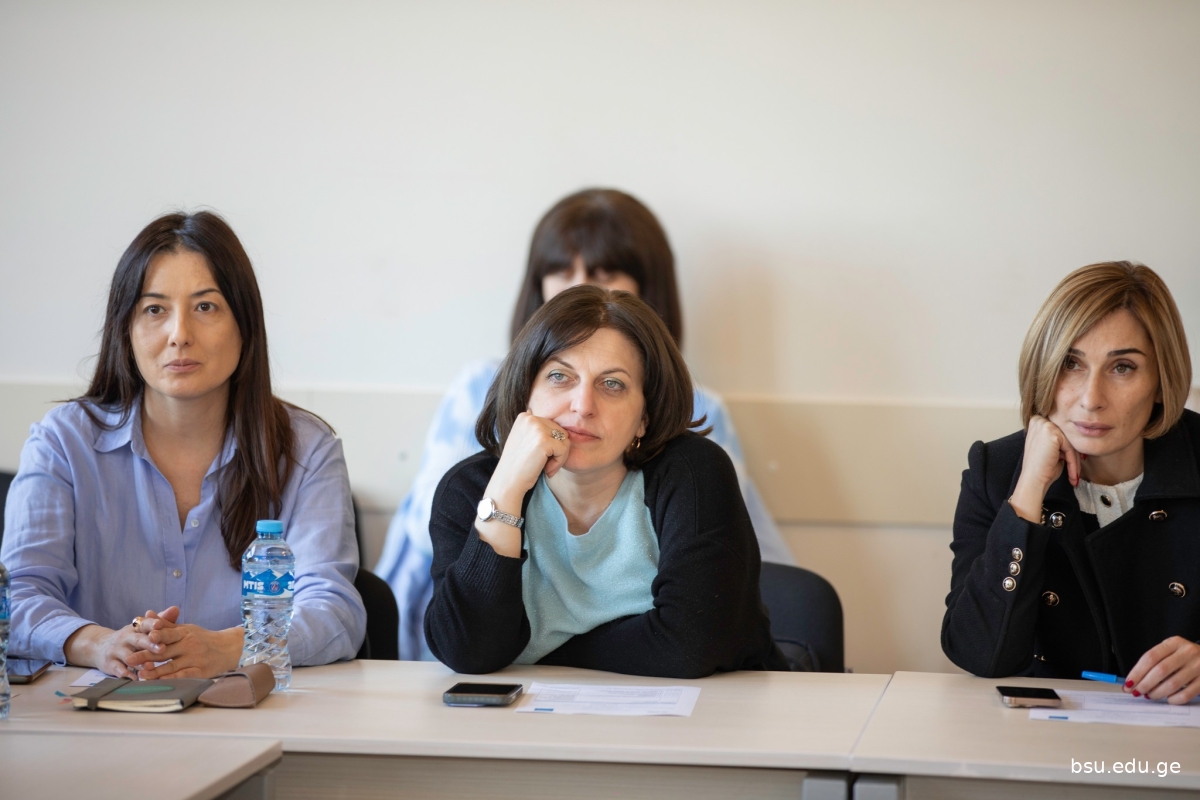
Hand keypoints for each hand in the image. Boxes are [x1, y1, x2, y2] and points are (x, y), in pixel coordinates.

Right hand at [63, 623, 160, 678]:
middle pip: (138, 640)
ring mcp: (116, 650)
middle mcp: (126, 637)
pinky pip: (118, 669)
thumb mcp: (143, 628)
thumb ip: (161, 620)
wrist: (101, 647)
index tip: (160, 625)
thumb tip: (176, 609)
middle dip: (150, 644)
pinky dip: (126, 674)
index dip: (152, 624)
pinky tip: (135, 679)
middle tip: (162, 649)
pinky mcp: (110, 663)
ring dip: (139, 662)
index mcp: (136, 627)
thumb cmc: (131, 638)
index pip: (144, 623)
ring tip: (150, 667)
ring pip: (128, 656)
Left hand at [125, 606, 241, 678]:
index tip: (146, 635)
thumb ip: (165, 624)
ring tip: (140, 674)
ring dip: (156, 671)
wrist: (228, 649)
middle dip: (147, 655)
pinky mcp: (200, 672)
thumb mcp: (185, 628)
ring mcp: (195, 660)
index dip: (159, 634)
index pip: (169, 633)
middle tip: (130, 658)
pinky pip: (183, 676)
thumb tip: (147, 614)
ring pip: (172, 666)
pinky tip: (160, 682)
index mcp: (185, 633)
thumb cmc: (202, 638)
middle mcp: (190, 646)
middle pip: (166, 651)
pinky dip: (171, 679)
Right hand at [474, 412, 568, 557]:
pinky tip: (547, 470)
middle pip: (561, 432)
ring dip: (559, 457)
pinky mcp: (544, 441)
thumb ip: (532, 429)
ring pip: (565, 440)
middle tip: (543, 465)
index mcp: (525, 416)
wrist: (507, 482)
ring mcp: (537, 428)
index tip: (538, 457)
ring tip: (545, 467)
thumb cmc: (517, 466)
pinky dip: (559, 462)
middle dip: (556, 450)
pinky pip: (565, 449)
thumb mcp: (521, 440)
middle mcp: (530, 418)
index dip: (550, 444)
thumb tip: (534, 411)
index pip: (552, 426)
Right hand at [1009, 415, 1082, 522]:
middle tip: (1076, 472)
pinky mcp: (1052, 433)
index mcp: (1036, 421)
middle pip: (1066, 437)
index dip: (1068, 449)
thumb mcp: (1051, 449)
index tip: (1074, 463)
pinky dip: (1073, 462)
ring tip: (1074, 475)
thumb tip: (1079, 437)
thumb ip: (1060, 439)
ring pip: (1070, 442)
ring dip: (1074, 460)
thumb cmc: (1041, 468)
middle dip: (1073, 455)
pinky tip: (1072, 475)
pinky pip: (1070, 448)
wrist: (1033, 480)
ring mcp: (1044, 425)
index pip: (1061, 433)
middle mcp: (1038, 420)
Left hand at [1125, 637, 1199, 704]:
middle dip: (1145, 684)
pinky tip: (1168, 699)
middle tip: (1136, 692)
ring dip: (1157, 693)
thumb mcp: (1171, 651)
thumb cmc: (1185, 656)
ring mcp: (1198, 667)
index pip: (1150, 657)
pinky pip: (1187, 694)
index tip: (1128, 683)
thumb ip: (1153, 662)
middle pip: (1160, 671)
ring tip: (1150, 695)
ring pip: (1172, 684)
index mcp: (1174, 643)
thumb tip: (1132, 681)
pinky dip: (1174, 699)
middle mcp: (1187, 652)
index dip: (1137, 672)